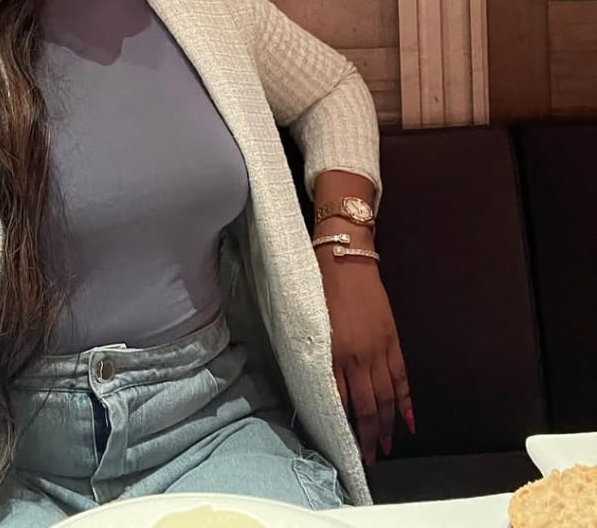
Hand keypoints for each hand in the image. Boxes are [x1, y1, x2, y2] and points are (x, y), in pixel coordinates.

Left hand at [316, 244, 413, 464]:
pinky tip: (407, 422)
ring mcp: (378, 350)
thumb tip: (321, 387)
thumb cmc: (319, 290)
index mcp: (332, 354)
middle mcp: (356, 358)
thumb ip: (318, 357)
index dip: (343, 427)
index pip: (339, 402)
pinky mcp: (392, 340)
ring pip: (385, 398)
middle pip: (366, 408)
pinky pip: (401, 378)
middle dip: (367, 436)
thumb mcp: (310, 326)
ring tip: (385, 447)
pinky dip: (405, 402)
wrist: (344, 259)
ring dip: (386, 426)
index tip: (342, 447)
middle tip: (367, 459)